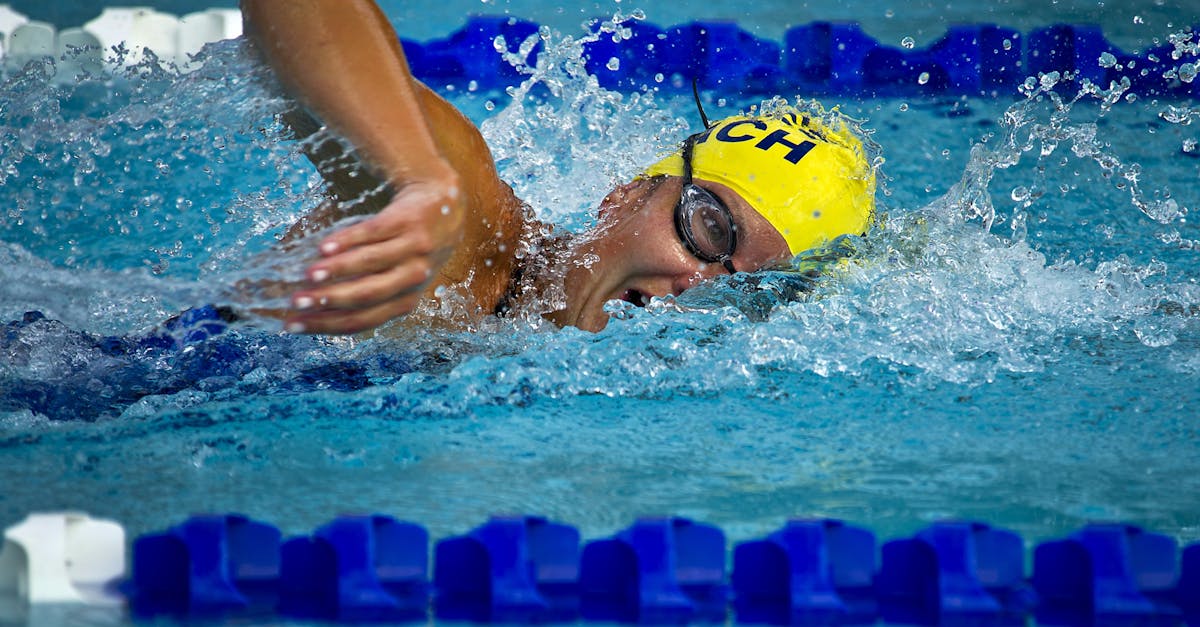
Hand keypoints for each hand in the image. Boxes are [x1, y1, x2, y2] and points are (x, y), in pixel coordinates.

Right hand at [283, 168, 463, 333]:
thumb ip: (360, 288)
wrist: (442, 203)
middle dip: (328, 301)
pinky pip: (375, 232)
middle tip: (295, 301)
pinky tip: (324, 246)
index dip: (326, 325)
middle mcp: (413, 279)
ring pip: (371, 264)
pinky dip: (348, 240)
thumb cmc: (408, 247)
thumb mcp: (395, 275)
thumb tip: (306, 303)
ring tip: (308, 274)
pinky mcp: (408, 221)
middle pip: (366, 295)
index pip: (362, 320)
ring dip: (337, 270)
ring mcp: (413, 249)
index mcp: (404, 300)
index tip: (292, 325)